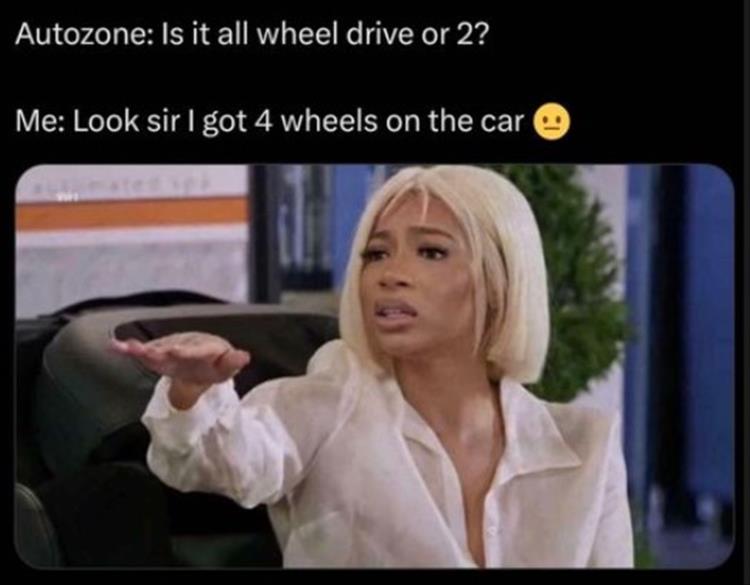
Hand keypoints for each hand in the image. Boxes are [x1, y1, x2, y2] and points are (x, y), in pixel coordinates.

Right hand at [109, 332, 250, 407]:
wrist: (202, 362)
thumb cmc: (216, 364)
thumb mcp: (227, 367)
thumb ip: (233, 362)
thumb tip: (245, 356)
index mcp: (205, 347)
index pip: (197, 349)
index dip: (186, 350)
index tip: (175, 352)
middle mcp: (185, 344)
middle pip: (172, 347)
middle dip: (160, 349)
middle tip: (147, 351)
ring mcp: (169, 348)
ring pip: (155, 348)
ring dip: (141, 348)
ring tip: (127, 348)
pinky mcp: (157, 354)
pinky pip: (143, 352)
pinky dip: (128, 349)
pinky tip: (114, 346)